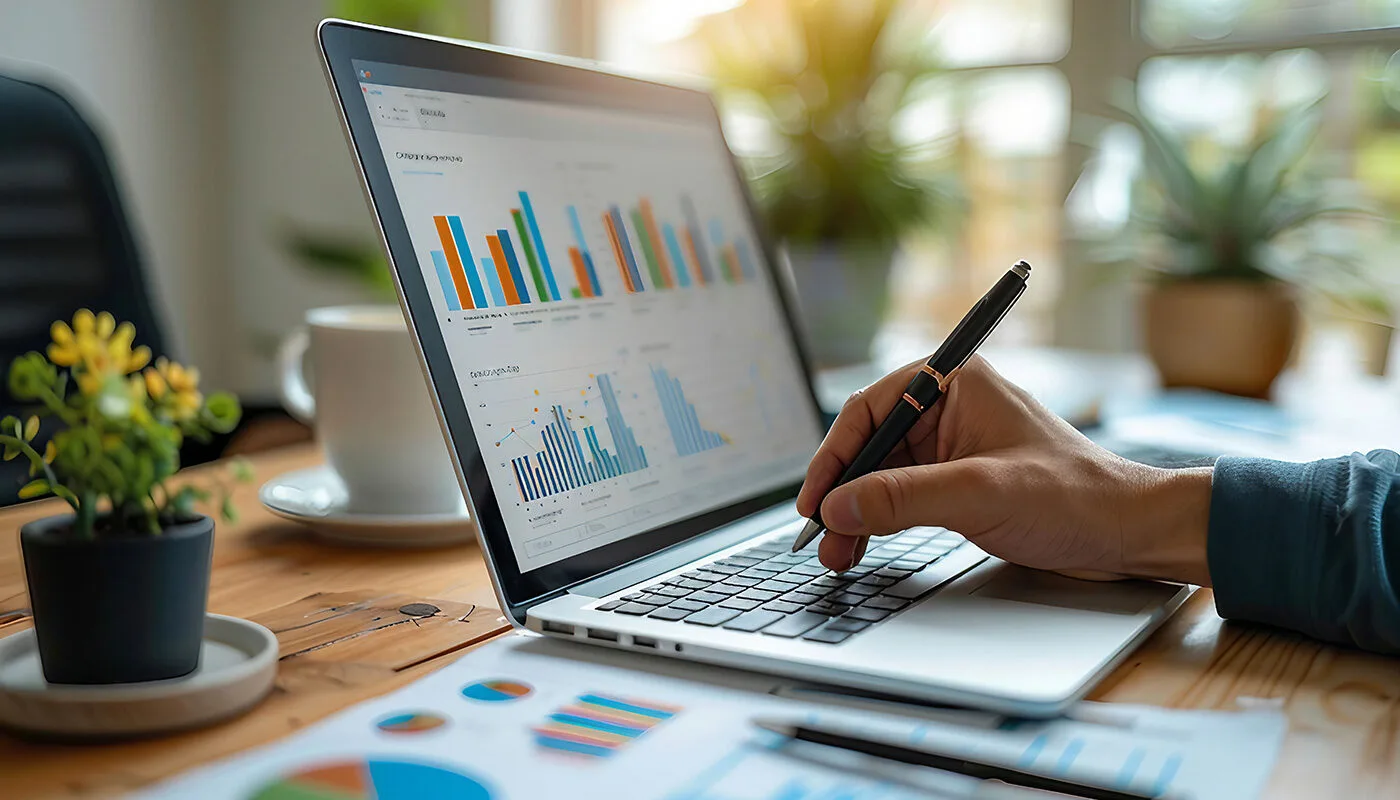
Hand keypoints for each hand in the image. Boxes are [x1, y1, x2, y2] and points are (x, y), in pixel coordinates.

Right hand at [796, 356, 1212, 583]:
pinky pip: (902, 496)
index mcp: (955, 382)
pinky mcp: (957, 481)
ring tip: (838, 552)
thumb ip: (903, 499)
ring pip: (881, 475)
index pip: (870, 410)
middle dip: (842, 492)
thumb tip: (838, 507)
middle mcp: (948, 407)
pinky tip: (862, 545)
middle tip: (821, 536)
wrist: (1127, 533)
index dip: (834, 456)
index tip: (815, 499)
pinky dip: (879, 521)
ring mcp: (952, 446)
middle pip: (870, 445)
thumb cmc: (1073, 495)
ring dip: (856, 512)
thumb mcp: (979, 494)